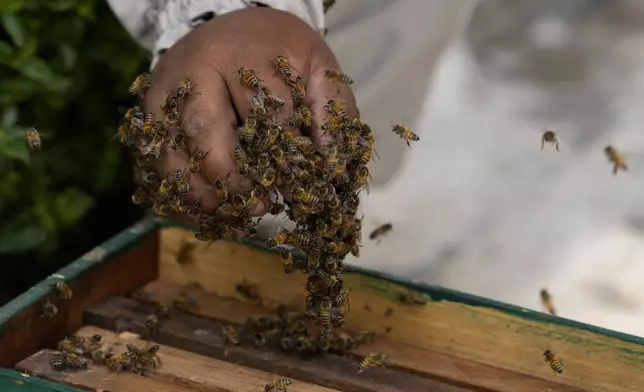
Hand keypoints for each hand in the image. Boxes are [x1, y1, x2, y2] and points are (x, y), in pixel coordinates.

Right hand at [142, 7, 357, 221]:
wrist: (233, 29)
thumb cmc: (281, 52)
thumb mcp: (318, 67)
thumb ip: (331, 111)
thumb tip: (328, 169)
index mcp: (242, 54)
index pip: (262, 111)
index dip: (282, 158)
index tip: (299, 189)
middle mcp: (194, 70)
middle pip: (202, 128)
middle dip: (229, 177)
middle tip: (256, 206)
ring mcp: (163, 92)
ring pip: (170, 150)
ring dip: (200, 192)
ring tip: (231, 212)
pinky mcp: (149, 115)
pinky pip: (156, 161)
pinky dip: (179, 190)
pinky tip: (207, 205)